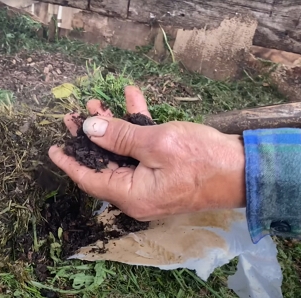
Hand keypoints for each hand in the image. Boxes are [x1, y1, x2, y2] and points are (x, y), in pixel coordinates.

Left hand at [48, 86, 245, 220]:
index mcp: (130, 195)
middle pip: (103, 163)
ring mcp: (151, 183)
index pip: (88, 179)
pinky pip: (142, 149)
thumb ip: (119, 136)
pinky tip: (133, 99)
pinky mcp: (164, 171)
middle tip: (74, 115)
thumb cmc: (203, 160)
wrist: (247, 171)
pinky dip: (136, 126)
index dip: (69, 162)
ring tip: (97, 102)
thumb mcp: (156, 143)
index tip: (52, 148)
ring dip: (111, 126)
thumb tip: (89, 128)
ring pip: (121, 152)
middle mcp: (137, 193)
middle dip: (89, 136)